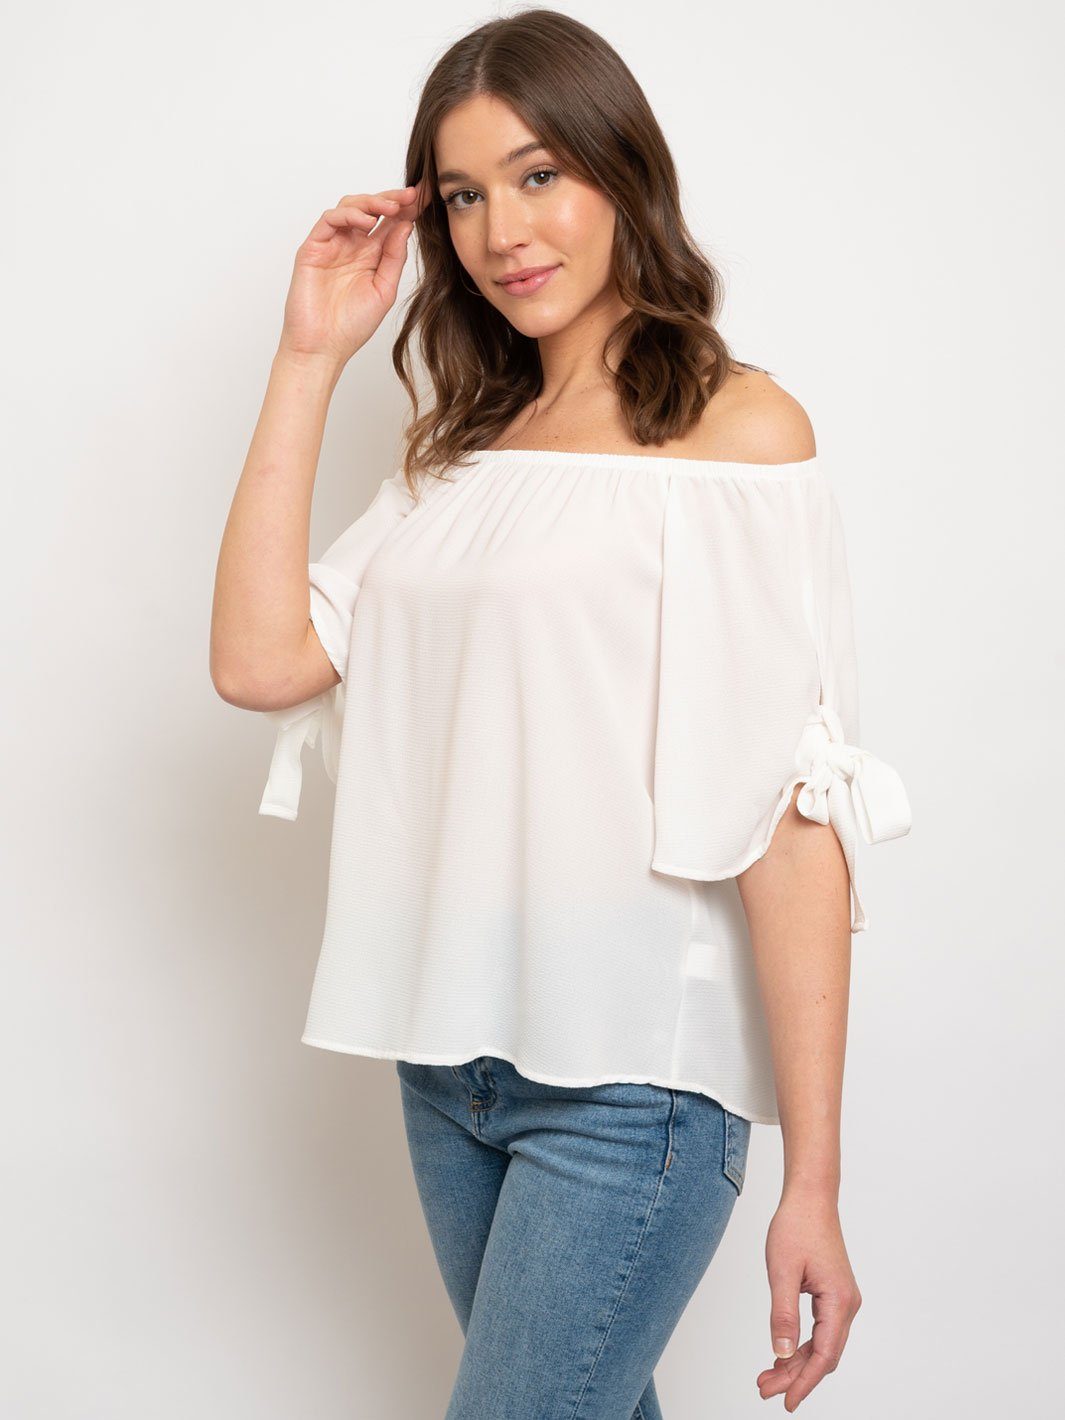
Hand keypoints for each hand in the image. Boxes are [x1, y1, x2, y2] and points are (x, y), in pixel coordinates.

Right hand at [277, 179, 433, 366]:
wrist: (323, 348)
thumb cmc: (351, 326)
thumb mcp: (384, 290)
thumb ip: (394, 257)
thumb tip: (406, 226)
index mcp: (371, 256)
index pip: (391, 223)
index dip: (407, 208)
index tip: (427, 195)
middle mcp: (352, 245)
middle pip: (371, 209)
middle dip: (392, 198)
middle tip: (411, 195)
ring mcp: (332, 245)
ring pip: (350, 207)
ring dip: (372, 202)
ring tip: (391, 207)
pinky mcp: (313, 248)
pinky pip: (329, 221)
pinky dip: (348, 215)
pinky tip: (367, 222)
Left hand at [757, 1189, 861, 1410]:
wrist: (810, 1198)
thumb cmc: (796, 1227)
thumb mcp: (782, 1272)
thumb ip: (782, 1314)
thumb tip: (779, 1353)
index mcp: (838, 1300)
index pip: (824, 1355)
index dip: (805, 1382)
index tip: (787, 1402)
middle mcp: (847, 1304)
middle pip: (823, 1354)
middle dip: (795, 1376)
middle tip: (765, 1389)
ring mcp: (842, 1299)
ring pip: (821, 1343)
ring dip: (796, 1362)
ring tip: (767, 1377)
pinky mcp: (833, 1294)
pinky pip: (820, 1330)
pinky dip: (801, 1344)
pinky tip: (782, 1354)